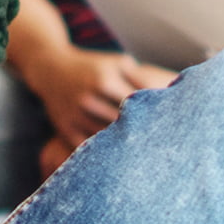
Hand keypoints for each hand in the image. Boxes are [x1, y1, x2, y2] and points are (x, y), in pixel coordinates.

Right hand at [18, 44, 175, 148]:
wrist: (50, 68)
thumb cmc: (94, 66)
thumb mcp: (118, 63)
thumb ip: (142, 78)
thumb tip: (170, 94)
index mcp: (104, 81)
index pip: (139, 106)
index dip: (156, 118)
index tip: (173, 130)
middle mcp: (88, 98)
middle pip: (124, 126)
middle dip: (143, 137)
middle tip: (165, 152)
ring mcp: (75, 115)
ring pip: (107, 140)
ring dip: (126, 149)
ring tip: (146, 160)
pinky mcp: (65, 127)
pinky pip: (88, 148)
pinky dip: (104, 155)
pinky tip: (120, 161)